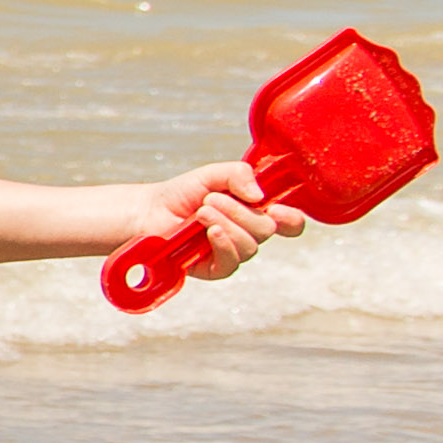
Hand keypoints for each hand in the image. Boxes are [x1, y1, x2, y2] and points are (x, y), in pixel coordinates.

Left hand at [143, 158, 309, 282]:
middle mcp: (248, 234)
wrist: (150, 211)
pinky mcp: (216, 268)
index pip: (290, 223)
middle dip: (240, 212)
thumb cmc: (183, 193)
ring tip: (200, 212)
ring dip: (225, 223)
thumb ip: (240, 174)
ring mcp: (233, 252)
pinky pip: (232, 262)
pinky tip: (210, 232)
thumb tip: (260, 196)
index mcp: (256, 212)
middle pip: (267, 230)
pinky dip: (224, 243)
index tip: (277, 209)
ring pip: (249, 245)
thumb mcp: (214, 174)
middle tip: (211, 200)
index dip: (292, 219)